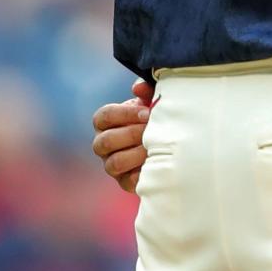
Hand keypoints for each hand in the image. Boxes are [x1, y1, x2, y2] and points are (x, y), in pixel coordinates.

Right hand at [91, 78, 152, 193]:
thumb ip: (146, 91)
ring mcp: (111, 164)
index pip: (104, 116)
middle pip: (106, 141)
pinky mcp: (124, 182)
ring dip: (136, 154)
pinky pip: (126, 182)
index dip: (125, 114)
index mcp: (106, 123)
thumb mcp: (150, 102)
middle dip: (132, 134)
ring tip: (154, 148)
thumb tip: (138, 88)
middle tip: (152, 131)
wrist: (168, 144)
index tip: (148, 113)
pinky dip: (140, 174)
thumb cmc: (154, 118)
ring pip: (113, 163)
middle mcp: (103, 144)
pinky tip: (154, 164)